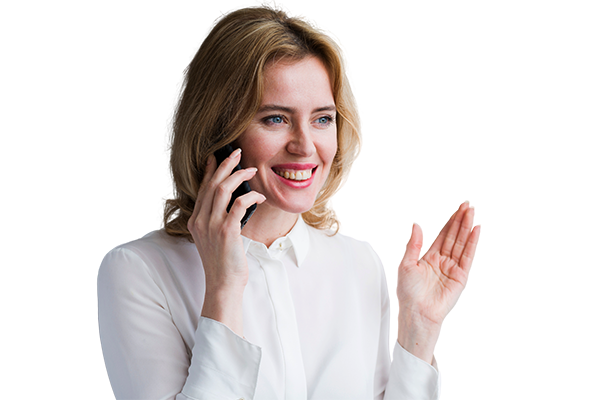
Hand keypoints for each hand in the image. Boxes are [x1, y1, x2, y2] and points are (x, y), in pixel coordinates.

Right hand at [187, 148, 265, 334]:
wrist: (223, 285)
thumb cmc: (223, 264)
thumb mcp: (214, 239)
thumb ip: (218, 220)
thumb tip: (234, 202)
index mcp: (196, 221)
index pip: (203, 188)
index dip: (211, 170)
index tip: (218, 156)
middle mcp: (200, 220)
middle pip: (212, 184)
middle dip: (225, 165)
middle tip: (238, 153)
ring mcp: (212, 226)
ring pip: (223, 189)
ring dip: (239, 176)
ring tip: (251, 170)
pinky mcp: (227, 232)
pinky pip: (239, 204)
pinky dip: (251, 196)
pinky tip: (260, 196)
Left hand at [393, 203, 480, 362]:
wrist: (415, 312)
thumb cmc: (407, 293)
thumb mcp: (406, 264)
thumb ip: (414, 244)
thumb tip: (417, 225)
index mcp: (428, 257)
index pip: (442, 236)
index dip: (449, 223)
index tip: (456, 209)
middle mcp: (441, 261)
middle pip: (453, 237)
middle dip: (461, 222)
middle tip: (468, 207)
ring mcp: (451, 268)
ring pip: (461, 245)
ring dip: (467, 230)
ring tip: (474, 215)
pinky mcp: (459, 277)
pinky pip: (466, 257)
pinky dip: (471, 244)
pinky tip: (476, 232)